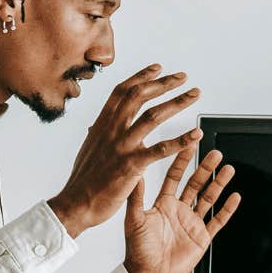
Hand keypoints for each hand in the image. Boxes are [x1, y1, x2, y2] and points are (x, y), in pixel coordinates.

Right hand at [49, 64, 203, 235]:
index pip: (122, 91)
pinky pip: (161, 149)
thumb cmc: (83, 180)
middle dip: (164, 83)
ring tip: (194, 95)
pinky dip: (181, 140)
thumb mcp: (89, 149)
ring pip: (153, 116)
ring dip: (177, 102)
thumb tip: (96, 126)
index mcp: (102, 124)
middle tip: (183, 77)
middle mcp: (111, 130)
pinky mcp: (131, 165)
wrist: (76, 204)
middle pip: (139, 95)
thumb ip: (98, 135)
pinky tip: (196, 135)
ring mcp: (122, 146)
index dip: (141, 77)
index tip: (157, 68)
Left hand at [122, 143, 241, 272]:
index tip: (189, 144)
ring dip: (219, 184)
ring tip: (228, 169)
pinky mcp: (202, 237)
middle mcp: (179, 210)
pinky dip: (227, 209)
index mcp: (163, 203)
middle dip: (206, 168)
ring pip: (209, 198)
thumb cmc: (138, 250)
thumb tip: (136, 174)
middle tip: (216, 153)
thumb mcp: (134, 220)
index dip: (182, 160)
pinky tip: (235, 197)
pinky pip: (218, 221)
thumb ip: (136, 197)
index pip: (175, 176)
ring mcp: (192, 223)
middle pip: (196, 184)